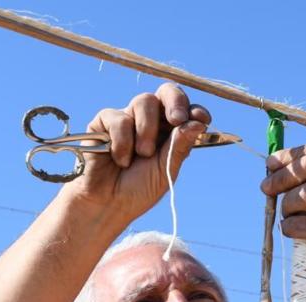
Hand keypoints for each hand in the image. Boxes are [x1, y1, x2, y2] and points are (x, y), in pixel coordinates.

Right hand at [63, 83, 210, 222]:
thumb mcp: (166, 171)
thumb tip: (198, 123)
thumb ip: (180, 146)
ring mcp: (127, 118)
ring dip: (147, 131)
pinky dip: (122, 141)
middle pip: (166, 92)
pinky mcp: (104, 122)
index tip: (201, 119)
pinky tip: (120, 160)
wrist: (108, 205)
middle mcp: (151, 121)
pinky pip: (119, 118)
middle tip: (176, 119)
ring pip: (144, 101)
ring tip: (142, 155)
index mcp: (170, 132)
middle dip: (175, 102)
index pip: (186, 109)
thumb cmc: (138, 190)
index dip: (195, 110)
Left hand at [260, 143, 305, 293]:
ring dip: (287, 206)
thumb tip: (275, 168)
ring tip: (289, 217)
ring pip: (303, 195)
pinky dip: (289, 227)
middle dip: (281, 177)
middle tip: (266, 188)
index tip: (271, 164)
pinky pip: (302, 224)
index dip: (289, 155)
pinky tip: (292, 231)